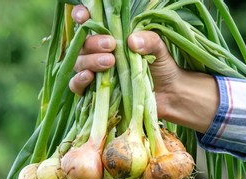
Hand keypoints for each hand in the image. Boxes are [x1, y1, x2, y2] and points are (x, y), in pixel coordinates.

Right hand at [68, 5, 218, 133]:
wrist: (169, 95)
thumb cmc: (162, 67)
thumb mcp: (159, 49)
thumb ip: (149, 40)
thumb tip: (132, 40)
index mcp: (110, 37)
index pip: (88, 23)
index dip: (81, 16)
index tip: (84, 17)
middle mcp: (97, 53)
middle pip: (82, 44)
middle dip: (93, 42)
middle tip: (111, 45)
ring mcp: (94, 72)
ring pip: (78, 62)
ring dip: (90, 60)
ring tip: (110, 62)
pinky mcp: (93, 92)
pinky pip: (76, 85)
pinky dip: (79, 80)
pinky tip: (90, 77)